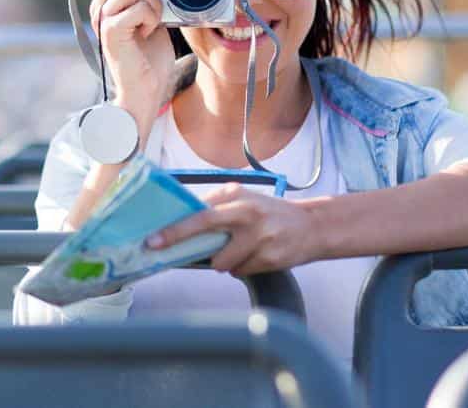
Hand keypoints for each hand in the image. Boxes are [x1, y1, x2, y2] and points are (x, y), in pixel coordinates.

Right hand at [88, 0, 175, 137]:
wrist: (145, 89)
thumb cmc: (149, 55)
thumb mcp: (151, 14)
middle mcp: (100, 5)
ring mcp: (103, 19)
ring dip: (155, 1)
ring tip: (155, 20)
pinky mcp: (111, 32)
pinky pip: (138, 8)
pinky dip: (152, 17)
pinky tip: (150, 32)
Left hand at [145, 184, 325, 275]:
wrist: (313, 226)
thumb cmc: (270, 213)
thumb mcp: (245, 199)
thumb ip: (217, 206)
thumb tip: (181, 219)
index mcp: (238, 196)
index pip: (199, 211)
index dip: (175, 226)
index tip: (153, 237)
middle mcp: (247, 213)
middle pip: (204, 225)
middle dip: (177, 237)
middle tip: (157, 246)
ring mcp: (260, 237)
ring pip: (222, 261)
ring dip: (224, 261)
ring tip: (239, 251)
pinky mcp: (270, 258)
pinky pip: (240, 271)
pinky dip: (241, 267)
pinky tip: (255, 256)